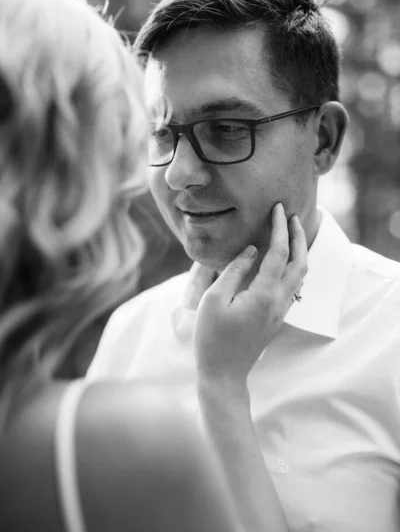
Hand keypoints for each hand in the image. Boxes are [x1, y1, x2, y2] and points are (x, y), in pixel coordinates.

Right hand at [194, 203, 306, 384]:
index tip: (279, 209)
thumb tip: (250, 251)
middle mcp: (278, 302)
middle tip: (292, 216)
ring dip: (299, 251)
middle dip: (298, 236)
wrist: (223, 374)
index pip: (279, 253)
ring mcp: (280, 311)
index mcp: (263, 295)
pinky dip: (293, 266)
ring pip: (300, 275)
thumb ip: (234, 271)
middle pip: (300, 262)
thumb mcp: (214, 299)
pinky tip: (282, 260)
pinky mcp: (276, 318)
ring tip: (290, 233)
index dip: (280, 228)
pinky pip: (292, 286)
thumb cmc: (212, 337)